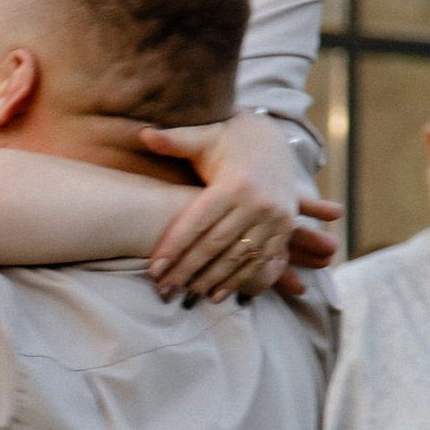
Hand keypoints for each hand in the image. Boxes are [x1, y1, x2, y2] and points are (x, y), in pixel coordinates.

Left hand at [140, 114, 334, 299]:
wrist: (272, 140)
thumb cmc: (228, 141)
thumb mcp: (204, 137)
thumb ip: (175, 140)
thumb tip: (144, 135)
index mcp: (234, 183)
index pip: (198, 222)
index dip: (175, 247)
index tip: (155, 269)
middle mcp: (258, 202)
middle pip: (215, 245)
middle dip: (188, 270)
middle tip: (165, 290)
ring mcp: (275, 217)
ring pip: (239, 257)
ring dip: (212, 279)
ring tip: (188, 295)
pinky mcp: (285, 227)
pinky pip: (261, 260)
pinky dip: (240, 279)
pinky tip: (219, 294)